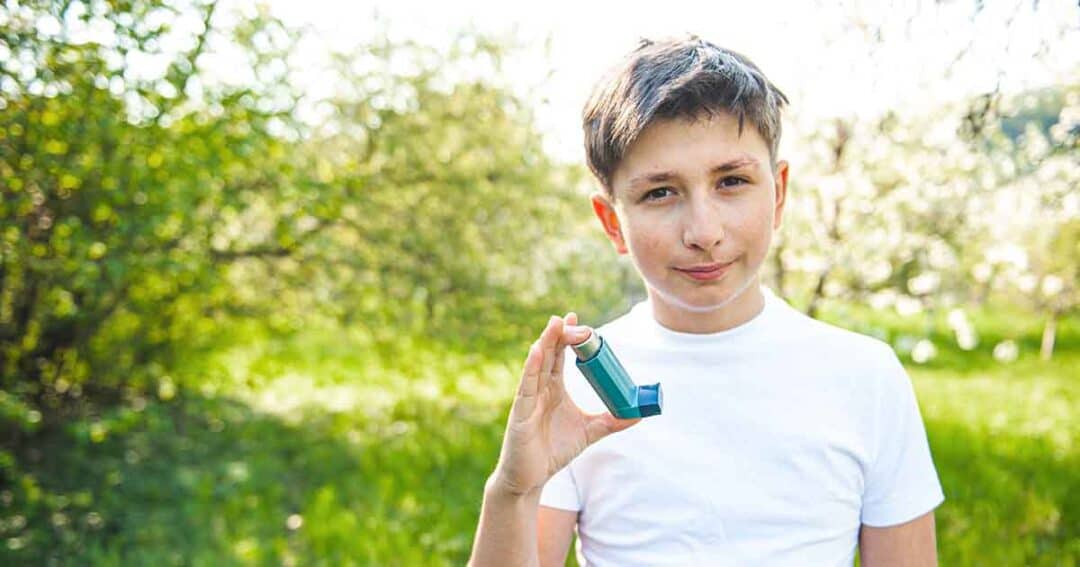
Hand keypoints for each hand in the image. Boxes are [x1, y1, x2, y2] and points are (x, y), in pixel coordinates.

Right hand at [490, 313, 640, 496]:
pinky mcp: (520, 412)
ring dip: (546, 342)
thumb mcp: (589, 432)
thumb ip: (611, 421)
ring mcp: (528, 398)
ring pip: (537, 364)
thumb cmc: (553, 451)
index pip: (560, 356)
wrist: (531, 478)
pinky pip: (526, 386)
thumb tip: (638, 414)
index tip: (578, 319)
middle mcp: (540, 388)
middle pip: (549, 354)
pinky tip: (536, 351)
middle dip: (559, 334)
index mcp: (554, 389)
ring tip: (555, 323)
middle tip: (571, 316)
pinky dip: (531, 367)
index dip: (569, 338)